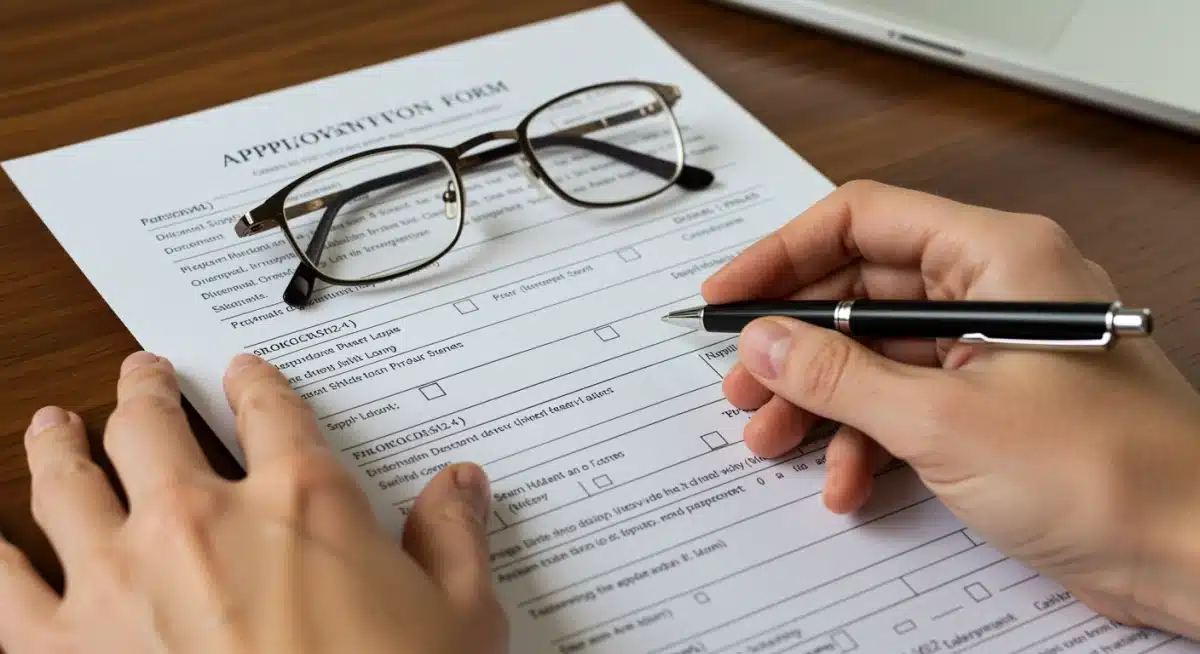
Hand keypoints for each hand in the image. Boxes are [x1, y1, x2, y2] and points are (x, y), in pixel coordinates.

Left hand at [0, 352, 506, 653]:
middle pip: (152, 424)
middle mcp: (202, 521)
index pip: (271, 411)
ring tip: (56, 426)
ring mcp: (124, 579)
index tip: (245, 376)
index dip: (256, 384)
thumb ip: (454, 539)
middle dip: (144, 392)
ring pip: (70, 480)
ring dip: (60, 443)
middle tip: (141, 378)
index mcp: (301, 502)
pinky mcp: (64, 649)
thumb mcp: (460, 617)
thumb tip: (461, 487)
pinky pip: (3, 588)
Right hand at [703, 180, 1199, 637]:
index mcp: (997, 256)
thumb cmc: (1110, 473)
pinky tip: (846, 481)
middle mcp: (995, 289)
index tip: (728, 296)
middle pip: (864, 290)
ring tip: (773, 441)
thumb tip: (763, 340)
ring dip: (822, 399)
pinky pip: (909, 400)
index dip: (782, 254)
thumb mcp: (944, 421)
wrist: (1193, 555)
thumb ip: (839, 375)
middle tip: (742, 383)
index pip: (862, 219)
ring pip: (880, 353)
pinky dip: (869, 437)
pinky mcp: (995, 404)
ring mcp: (996, 349)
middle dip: (796, 343)